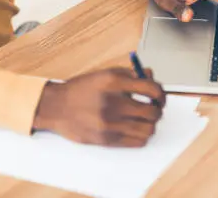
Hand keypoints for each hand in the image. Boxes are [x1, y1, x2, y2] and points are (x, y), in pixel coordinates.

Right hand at [33, 66, 165, 146]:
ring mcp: (109, 123)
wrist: (56, 107)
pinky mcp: (106, 139)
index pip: (151, 88)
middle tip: (153, 108)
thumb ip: (129, 74)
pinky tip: (135, 128)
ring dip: (150, 124)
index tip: (160, 96)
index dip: (161, 93)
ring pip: (148, 129)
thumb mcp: (104, 74)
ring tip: (144, 120)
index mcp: (113, 82)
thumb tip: (151, 76)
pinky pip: (137, 142)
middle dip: (157, 110)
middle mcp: (112, 102)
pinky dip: (141, 136)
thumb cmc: (81, 90)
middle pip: (152, 112)